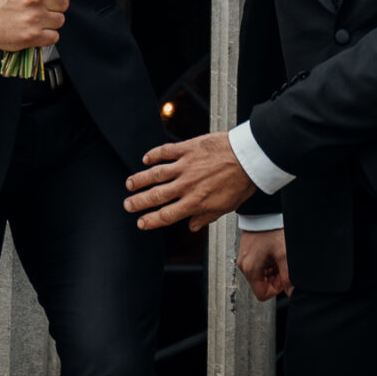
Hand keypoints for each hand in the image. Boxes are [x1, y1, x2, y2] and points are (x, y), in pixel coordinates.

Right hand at [0, 0, 69, 52]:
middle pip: (64, 3)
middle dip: (53, 4)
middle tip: (38, 5)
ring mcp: (34, 17)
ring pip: (60, 20)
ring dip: (49, 20)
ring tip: (33, 17)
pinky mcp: (31, 36)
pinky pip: (54, 36)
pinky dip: (45, 35)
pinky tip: (33, 28)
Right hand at [125, 132, 255, 230]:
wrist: (249, 157)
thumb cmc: (241, 182)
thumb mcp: (225, 207)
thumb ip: (206, 217)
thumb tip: (193, 227)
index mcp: (195, 202)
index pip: (166, 215)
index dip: (151, 220)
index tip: (141, 223)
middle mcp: (186, 185)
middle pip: (156, 196)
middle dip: (138, 202)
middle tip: (127, 205)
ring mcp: (185, 166)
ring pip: (155, 174)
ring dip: (140, 179)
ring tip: (129, 184)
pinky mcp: (188, 148)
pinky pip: (165, 151)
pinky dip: (153, 155)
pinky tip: (146, 159)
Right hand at [238, 227, 292, 298]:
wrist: (264, 211)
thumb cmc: (271, 229)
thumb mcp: (283, 255)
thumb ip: (288, 276)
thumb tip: (292, 291)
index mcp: (250, 268)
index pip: (262, 294)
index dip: (276, 289)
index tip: (284, 278)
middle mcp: (244, 264)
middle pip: (261, 284)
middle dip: (275, 278)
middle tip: (283, 265)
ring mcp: (245, 258)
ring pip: (261, 274)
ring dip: (273, 270)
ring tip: (279, 256)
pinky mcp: (248, 252)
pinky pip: (259, 264)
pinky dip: (269, 262)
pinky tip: (275, 252)